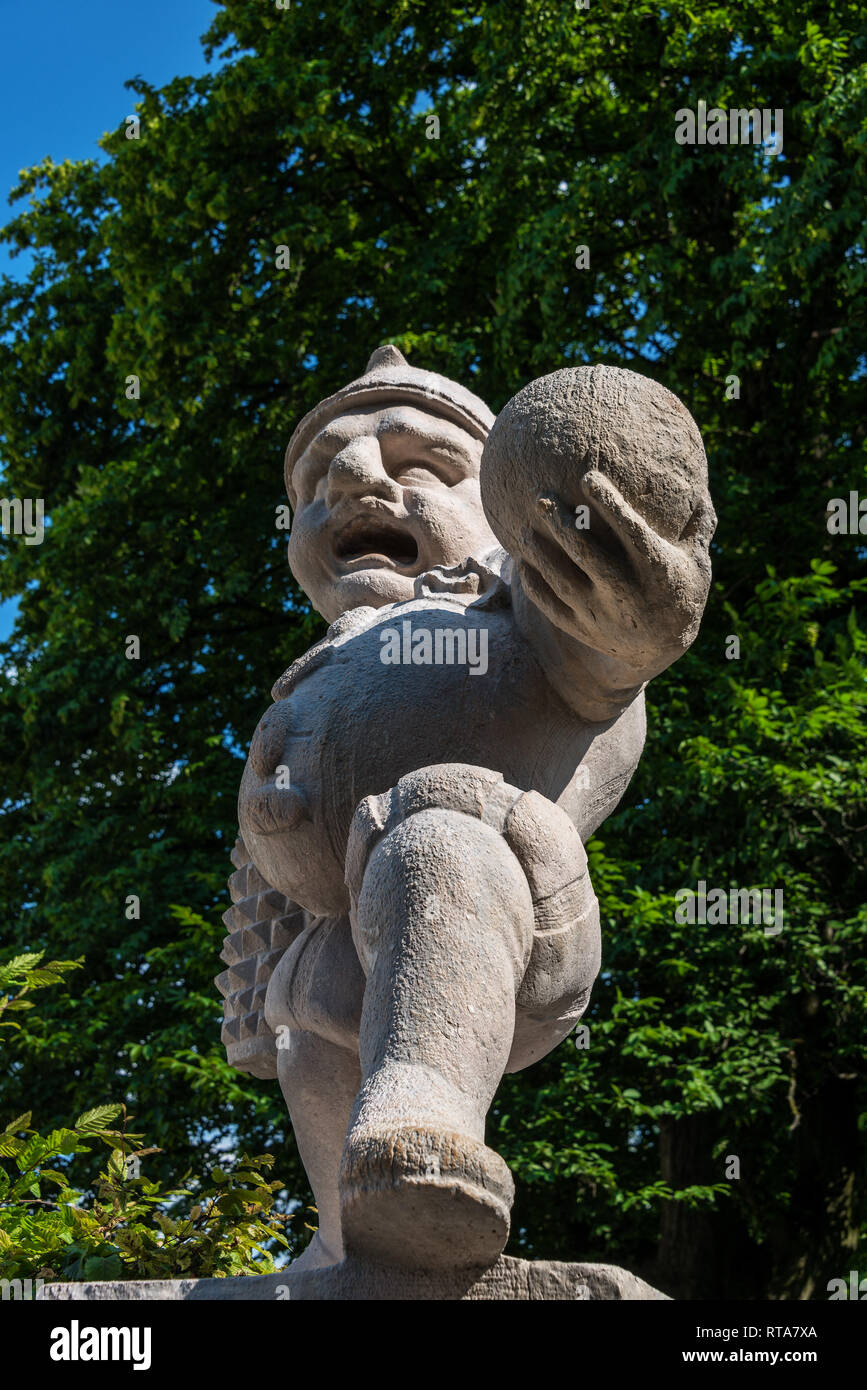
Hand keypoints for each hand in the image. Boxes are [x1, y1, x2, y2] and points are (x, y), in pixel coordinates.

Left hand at [518, 469, 714, 670]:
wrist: (660, 650)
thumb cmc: (680, 594)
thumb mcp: (698, 564)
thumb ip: (698, 528)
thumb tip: (701, 489)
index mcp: (656, 571)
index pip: (630, 531)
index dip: (610, 504)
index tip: (588, 477)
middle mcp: (627, 592)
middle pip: (587, 553)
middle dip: (562, 524)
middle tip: (541, 498)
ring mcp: (602, 613)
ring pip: (563, 580)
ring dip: (540, 553)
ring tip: (524, 529)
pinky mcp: (583, 629)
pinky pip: (552, 606)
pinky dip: (534, 585)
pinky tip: (521, 563)